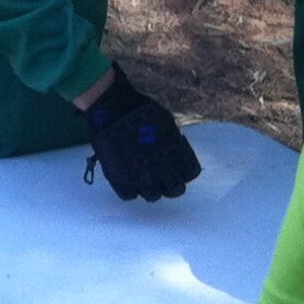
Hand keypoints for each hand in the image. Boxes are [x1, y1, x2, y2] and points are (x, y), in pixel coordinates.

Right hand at [82, 65, 200, 200]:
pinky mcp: (120, 181)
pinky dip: (130, 189)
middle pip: (175, 190)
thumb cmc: (141, 110)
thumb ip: (174, 143)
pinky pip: (129, 196)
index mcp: (178, 156)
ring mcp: (141, 179)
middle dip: (170, 182)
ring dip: (150, 187)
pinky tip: (128, 179)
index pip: (191, 173)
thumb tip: (176, 152)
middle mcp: (163, 171)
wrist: (112, 108)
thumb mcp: (167, 124)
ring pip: (153, 196)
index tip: (177, 166)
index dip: (184, 170)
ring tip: (142, 176)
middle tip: (161, 175)